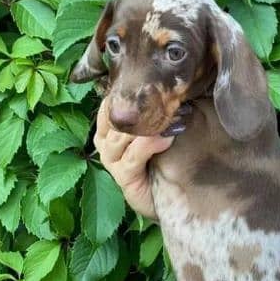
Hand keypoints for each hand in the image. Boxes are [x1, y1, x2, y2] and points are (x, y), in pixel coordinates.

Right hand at [94, 98, 173, 218]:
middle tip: (168, 101)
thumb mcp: (158, 128)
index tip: (155, 87)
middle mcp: (105, 143)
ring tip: (172, 119)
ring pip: (122, 134)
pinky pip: (134, 155)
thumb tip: (167, 86)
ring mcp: (111, 161)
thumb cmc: (165, 157)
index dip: (130, 93)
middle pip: (115, 117)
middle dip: (141, 108)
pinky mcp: (123, 177)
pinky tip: (167, 140)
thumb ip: (153, 110)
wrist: (174, 194)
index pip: (110, 102)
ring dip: (148, 125)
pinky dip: (151, 144)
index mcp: (108, 128)